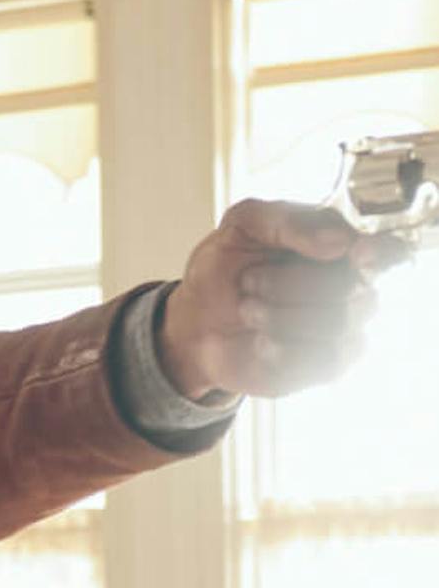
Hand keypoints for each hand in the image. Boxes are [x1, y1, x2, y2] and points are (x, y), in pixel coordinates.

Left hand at [160, 198, 411, 402]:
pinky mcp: (327, 367)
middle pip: (350, 288)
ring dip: (277, 316)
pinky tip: (260, 342)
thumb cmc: (226, 268)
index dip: (382, 255)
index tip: (357, 254)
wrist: (196, 322)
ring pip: (336, 325)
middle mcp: (354, 289)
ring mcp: (345, 330)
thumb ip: (285, 220)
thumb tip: (340, 240)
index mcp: (343, 249)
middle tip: (248, 281)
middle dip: (286, 284)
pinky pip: (322, 361)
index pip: (390, 252)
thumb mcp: (241, 227)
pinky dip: (280, 350)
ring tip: (248, 310)